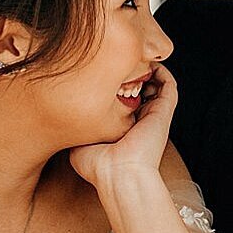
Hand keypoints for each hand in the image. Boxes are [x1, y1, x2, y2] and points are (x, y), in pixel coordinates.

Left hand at [70, 65, 176, 192]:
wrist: (119, 174)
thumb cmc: (98, 167)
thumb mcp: (78, 146)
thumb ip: (75, 130)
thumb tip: (63, 118)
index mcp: (124, 128)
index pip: (124, 101)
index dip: (115, 85)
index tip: (100, 74)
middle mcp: (141, 120)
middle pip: (141, 90)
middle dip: (131, 74)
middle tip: (116, 63)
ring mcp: (154, 115)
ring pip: (157, 85)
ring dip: (146, 70)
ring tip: (131, 59)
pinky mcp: (164, 111)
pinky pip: (169, 84)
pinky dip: (160, 71)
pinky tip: (145, 62)